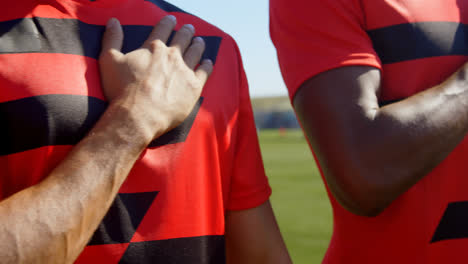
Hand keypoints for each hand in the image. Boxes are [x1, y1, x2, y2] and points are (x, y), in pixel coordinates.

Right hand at [99, 16, 212, 139]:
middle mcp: (172, 55)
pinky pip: (205, 71)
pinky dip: (207, 65)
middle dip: (186, 31)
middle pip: (183, 38)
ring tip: (200, 41)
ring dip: (198, 44)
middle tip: (189, 28)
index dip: (168, 22)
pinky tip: (208, 62)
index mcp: (153, 48)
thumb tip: (113, 21)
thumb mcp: (109, 60)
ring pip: (196, 52)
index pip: (163, 29)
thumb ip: (112, 39)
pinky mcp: (194, 86)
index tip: (172, 19)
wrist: (139, 115)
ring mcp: (185, 70)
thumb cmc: (121, 90)